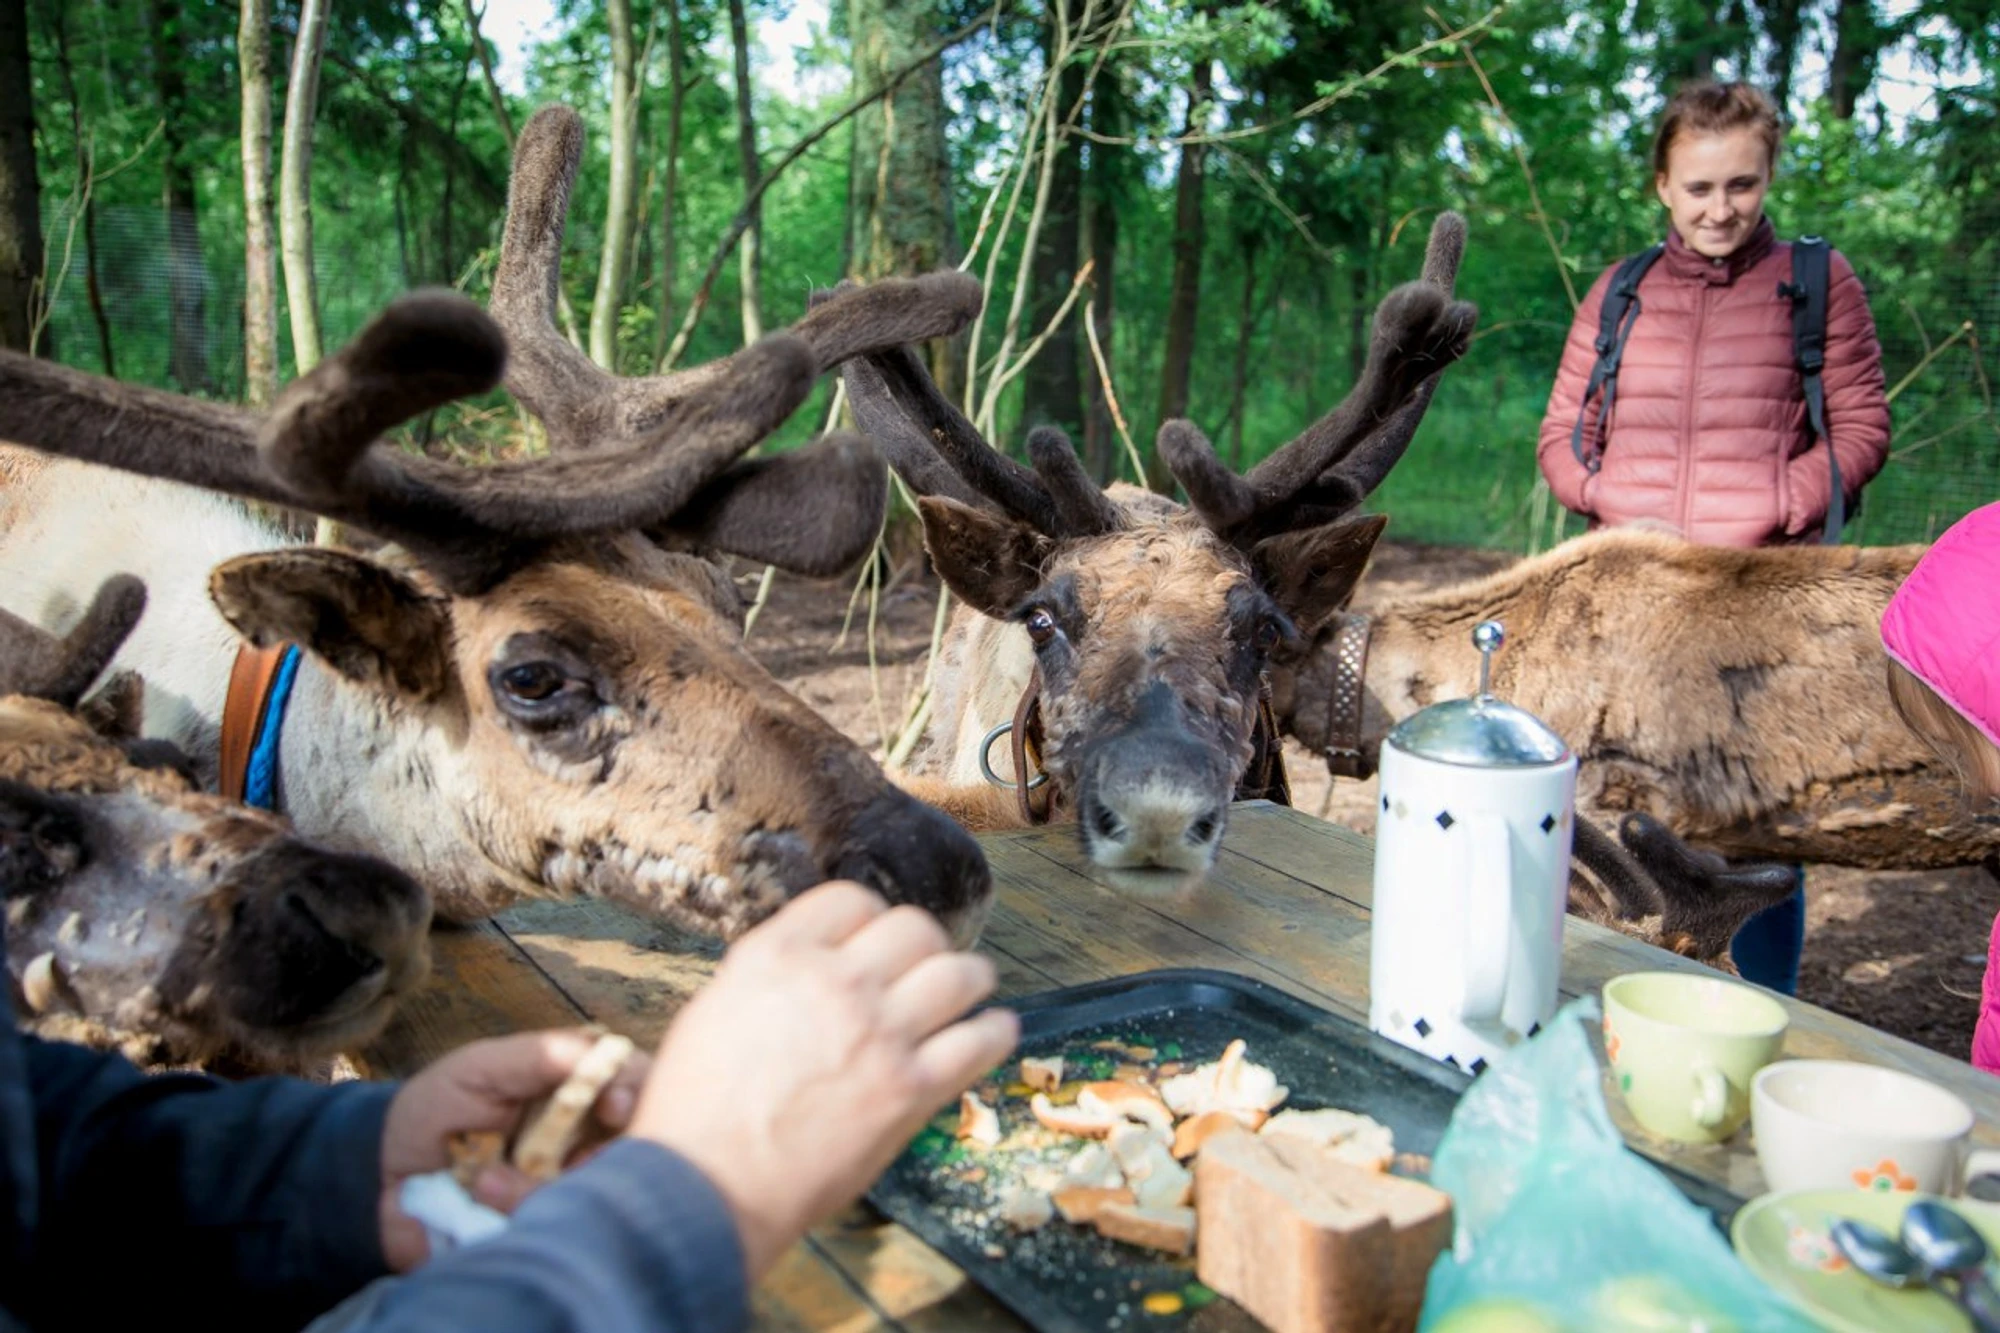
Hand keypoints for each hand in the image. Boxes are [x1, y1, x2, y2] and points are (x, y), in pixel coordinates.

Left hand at [377, 1029, 651, 1270]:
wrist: (383, 1177)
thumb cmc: (436, 1108)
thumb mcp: (479, 1067)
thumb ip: (536, 1055)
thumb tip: (599, 1049)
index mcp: (579, 1086)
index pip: (637, 1079)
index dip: (639, 1090)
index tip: (616, 1106)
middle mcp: (589, 1134)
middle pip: (641, 1138)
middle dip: (611, 1149)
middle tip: (578, 1160)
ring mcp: (572, 1181)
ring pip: (603, 1185)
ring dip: (549, 1186)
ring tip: (489, 1184)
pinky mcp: (550, 1220)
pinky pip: (567, 1222)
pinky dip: (528, 1212)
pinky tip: (489, 1201)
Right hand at [628, 880, 1018, 1282]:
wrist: (706, 1188)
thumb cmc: (694, 1113)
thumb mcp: (711, 1012)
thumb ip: (768, 979)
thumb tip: (804, 968)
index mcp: (777, 955)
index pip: (850, 899)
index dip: (869, 918)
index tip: (875, 940)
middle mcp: (834, 981)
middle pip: (913, 927)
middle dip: (923, 945)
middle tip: (924, 967)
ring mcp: (879, 1033)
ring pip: (958, 974)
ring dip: (970, 979)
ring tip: (971, 989)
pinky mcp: (911, 1088)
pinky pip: (979, 1041)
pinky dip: (995, 1032)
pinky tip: (994, 1030)